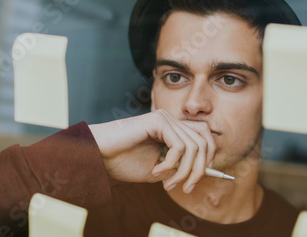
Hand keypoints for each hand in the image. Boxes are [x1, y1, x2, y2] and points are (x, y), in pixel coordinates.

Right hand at [88, 109, 215, 193]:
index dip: (208, 159)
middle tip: (185, 187)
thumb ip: (178, 168)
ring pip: (194, 147)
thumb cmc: (123, 161)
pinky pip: (179, 146)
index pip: (205, 138)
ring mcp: (166, 118)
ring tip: (169, 183)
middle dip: (199, 170)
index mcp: (173, 129)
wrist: (98, 154)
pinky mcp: (158, 121)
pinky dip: (171, 165)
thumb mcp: (158, 170)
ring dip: (184, 171)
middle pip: (205, 141)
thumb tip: (200, 172)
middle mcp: (172, 120)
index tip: (194, 182)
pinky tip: (156, 171)